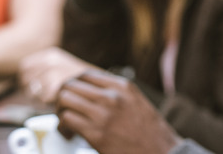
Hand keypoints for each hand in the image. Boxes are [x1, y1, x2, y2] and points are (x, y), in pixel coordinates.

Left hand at [19, 47, 96, 103]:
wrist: (101, 86)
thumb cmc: (80, 81)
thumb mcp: (61, 66)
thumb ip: (43, 69)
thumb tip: (20, 78)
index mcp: (51, 54)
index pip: (24, 67)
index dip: (27, 78)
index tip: (37, 85)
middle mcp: (51, 61)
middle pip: (26, 80)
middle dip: (32, 89)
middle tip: (48, 93)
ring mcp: (54, 72)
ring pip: (33, 91)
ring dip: (41, 97)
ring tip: (56, 96)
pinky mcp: (57, 86)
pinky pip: (43, 99)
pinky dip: (50, 103)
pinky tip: (61, 99)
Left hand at [56, 70, 180, 153]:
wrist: (161, 151)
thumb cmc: (149, 130)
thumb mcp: (136, 101)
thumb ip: (116, 92)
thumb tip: (92, 90)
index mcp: (123, 86)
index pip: (86, 75)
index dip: (75, 85)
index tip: (74, 95)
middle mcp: (112, 96)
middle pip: (71, 85)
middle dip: (64, 97)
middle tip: (65, 109)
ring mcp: (103, 114)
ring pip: (65, 100)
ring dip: (61, 110)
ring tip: (66, 121)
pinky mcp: (95, 133)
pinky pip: (67, 120)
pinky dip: (63, 126)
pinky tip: (69, 132)